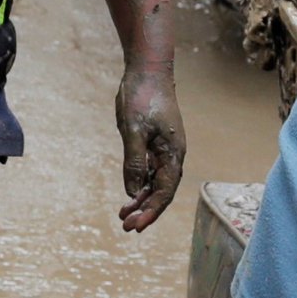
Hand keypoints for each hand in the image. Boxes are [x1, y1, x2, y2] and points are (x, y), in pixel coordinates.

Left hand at [113, 63, 184, 233]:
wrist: (147, 70)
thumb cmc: (142, 96)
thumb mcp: (133, 130)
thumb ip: (135, 161)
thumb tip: (133, 190)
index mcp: (173, 153)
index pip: (164, 191)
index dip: (151, 211)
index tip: (135, 225)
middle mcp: (172, 155)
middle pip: (162, 191)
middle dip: (146, 211)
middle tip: (126, 227)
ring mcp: (164, 149)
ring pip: (155, 183)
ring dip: (141, 200)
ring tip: (124, 216)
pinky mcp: (155, 143)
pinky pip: (150, 170)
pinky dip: (139, 184)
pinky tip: (129, 194)